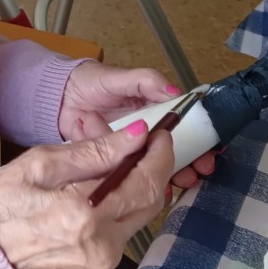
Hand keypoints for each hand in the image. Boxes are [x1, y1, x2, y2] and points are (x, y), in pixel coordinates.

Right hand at [0, 121, 171, 268]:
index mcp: (84, 214)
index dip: (160, 153)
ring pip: (142, 212)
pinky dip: (124, 199)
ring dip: (138, 181)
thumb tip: (136, 136)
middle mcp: (102, 243)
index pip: (145, 181)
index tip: (159, 132)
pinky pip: (126, 224)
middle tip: (143, 140)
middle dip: (153, 166)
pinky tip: (106, 181)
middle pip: (152, 200)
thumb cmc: (2, 201)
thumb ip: (94, 151)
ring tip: (116, 156)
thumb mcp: (42, 162)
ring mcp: (103, 259)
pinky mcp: (101, 264)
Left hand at [58, 61, 215, 190]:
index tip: (211, 150)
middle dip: (192, 161)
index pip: (184, 125)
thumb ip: (145, 81)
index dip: (200, 138)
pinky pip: (131, 177)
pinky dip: (145, 185)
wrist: (56, 98)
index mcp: (152, 109)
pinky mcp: (112, 164)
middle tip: (201, 170)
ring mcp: (129, 150)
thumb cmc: (90, 82)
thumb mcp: (119, 77)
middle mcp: (145, 132)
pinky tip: (158, 191)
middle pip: (176, 150)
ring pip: (157, 166)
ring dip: (174, 174)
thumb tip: (174, 92)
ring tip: (184, 180)